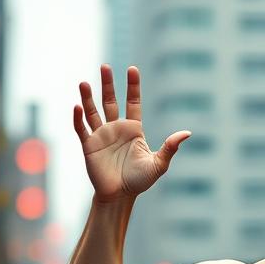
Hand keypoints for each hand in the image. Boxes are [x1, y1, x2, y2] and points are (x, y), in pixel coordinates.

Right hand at [74, 65, 190, 202]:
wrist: (119, 197)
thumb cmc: (139, 181)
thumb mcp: (158, 164)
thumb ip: (170, 147)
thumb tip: (187, 133)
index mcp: (133, 130)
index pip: (133, 102)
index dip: (133, 87)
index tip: (132, 69)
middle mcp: (116, 128)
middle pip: (110, 101)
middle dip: (108, 84)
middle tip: (105, 66)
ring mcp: (101, 136)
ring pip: (93, 111)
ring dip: (88, 97)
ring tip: (84, 83)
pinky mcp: (89, 145)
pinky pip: (81, 128)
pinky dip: (78, 118)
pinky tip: (77, 107)